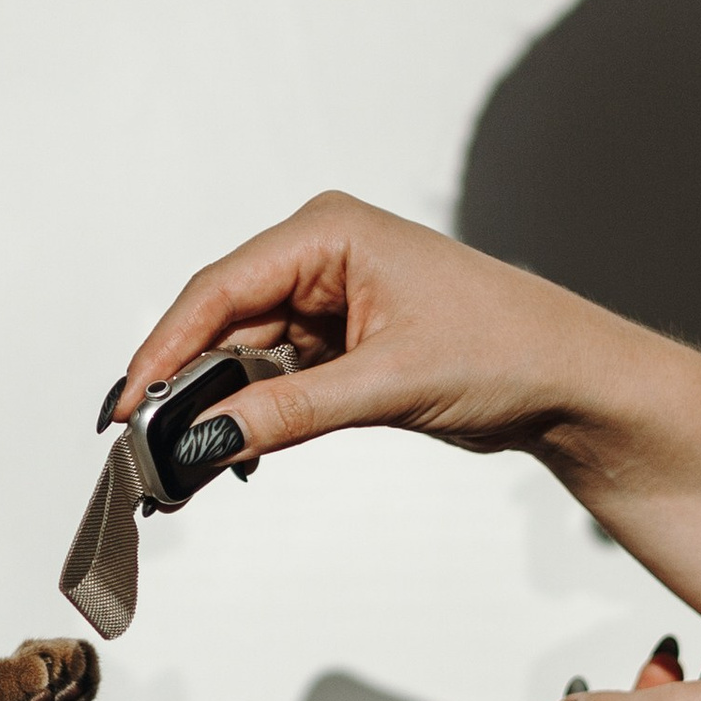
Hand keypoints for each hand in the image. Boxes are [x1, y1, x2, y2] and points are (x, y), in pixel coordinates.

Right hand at [109, 190, 581, 467]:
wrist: (573, 381)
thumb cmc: (505, 350)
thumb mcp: (388, 383)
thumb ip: (290, 410)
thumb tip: (206, 439)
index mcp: (328, 232)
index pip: (220, 288)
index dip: (165, 349)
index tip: (127, 405)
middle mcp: (320, 256)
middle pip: (222, 323)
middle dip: (186, 389)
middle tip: (144, 452)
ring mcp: (328, 300)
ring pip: (243, 358)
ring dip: (216, 411)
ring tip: (183, 468)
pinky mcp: (340, 344)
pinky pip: (274, 379)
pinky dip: (253, 417)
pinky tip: (234, 457)